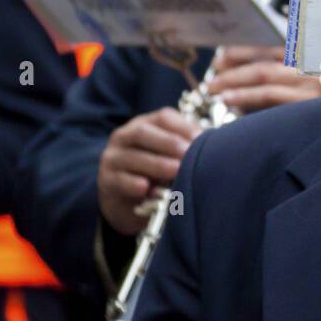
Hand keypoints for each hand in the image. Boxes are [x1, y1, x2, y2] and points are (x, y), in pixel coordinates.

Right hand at [98, 107, 200, 235]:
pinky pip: (120, 181)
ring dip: (156, 164)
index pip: (163, 117)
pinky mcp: (106, 182)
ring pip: (132, 157)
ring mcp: (112, 159)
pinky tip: (147, 188)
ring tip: (175, 170)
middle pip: (143, 133)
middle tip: (187, 153)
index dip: (183, 126)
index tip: (202, 138)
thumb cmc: (156, 175)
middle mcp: (124, 137)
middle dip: (168, 142)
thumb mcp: (169, 158)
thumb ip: (185, 148)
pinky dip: (134, 184)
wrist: (126, 203)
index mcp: (144, 125)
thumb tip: (214, 143)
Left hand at [206, 45, 320, 111]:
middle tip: (213, 77)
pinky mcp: (313, 102)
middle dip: (234, 67)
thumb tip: (251, 86)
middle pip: (266, 59)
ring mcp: (315, 81)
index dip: (245, 51)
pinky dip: (246, 96)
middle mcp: (316, 63)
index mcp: (317, 56)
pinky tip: (229, 101)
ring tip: (214, 90)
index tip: (223, 59)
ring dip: (234, 81)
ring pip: (265, 74)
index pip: (272, 46)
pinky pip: (272, 94)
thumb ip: (293, 81)